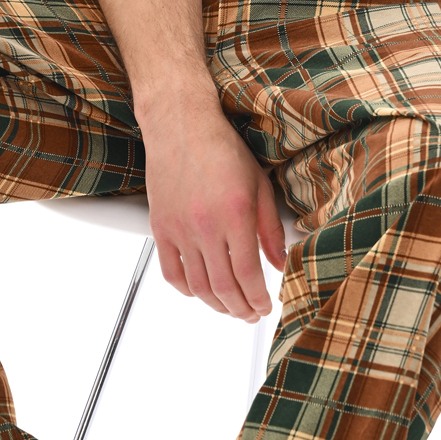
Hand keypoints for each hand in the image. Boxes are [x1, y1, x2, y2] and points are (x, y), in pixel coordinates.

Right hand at [140, 96, 286, 322]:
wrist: (180, 125)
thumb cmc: (222, 148)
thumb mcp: (259, 184)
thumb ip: (270, 228)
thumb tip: (280, 262)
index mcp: (235, 214)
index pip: (249, 274)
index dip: (259, 298)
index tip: (266, 306)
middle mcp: (206, 226)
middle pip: (224, 288)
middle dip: (241, 309)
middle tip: (251, 314)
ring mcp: (179, 230)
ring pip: (198, 286)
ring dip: (216, 305)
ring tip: (230, 308)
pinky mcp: (160, 228)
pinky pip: (171, 273)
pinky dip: (187, 290)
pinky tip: (200, 291)